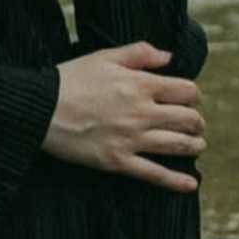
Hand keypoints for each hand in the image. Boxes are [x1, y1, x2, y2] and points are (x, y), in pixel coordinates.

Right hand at [46, 38, 202, 193]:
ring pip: (178, 145)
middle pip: (188, 119)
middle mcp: (142, 112)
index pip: (186, 91)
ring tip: (198, 145)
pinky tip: (191, 185)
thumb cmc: (70, 79)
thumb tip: (168, 57)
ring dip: (194, 145)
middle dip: (197, 122)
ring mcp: (131, 139)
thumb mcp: (104, 56)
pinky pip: (154, 174)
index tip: (189, 99)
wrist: (40, 109)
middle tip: (195, 124)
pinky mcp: (118, 161)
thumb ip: (139, 53)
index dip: (193, 95)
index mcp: (141, 85)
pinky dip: (176, 181)